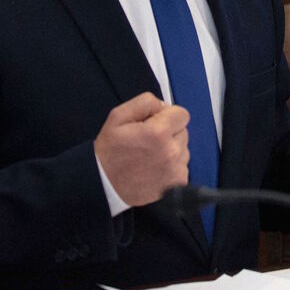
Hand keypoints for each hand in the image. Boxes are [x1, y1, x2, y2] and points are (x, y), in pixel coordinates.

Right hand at [94, 92, 189, 206]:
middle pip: (183, 131)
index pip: (182, 114)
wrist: (105, 186)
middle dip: (169, 132)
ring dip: (171, 150)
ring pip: (183, 150)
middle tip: (148, 141)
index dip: (167, 115)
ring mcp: (176, 169)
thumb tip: (164, 106)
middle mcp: (172, 151)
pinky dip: (171, 167)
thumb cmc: (110, 152)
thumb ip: (144, 103)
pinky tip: (154, 169)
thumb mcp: (117, 117)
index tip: (155, 123)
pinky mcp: (178, 183)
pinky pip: (182, 167)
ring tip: (150, 156)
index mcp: (158, 132)